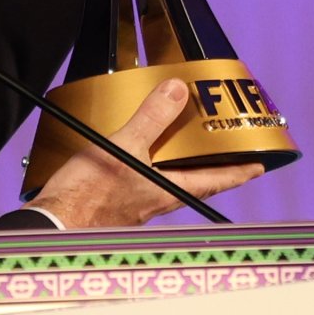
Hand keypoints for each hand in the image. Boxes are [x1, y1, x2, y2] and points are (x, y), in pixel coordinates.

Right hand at [27, 78, 263, 227]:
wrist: (55, 222)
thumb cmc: (89, 195)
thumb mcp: (125, 146)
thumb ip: (151, 118)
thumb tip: (177, 92)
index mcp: (168, 190)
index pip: (215, 180)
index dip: (238, 172)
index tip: (258, 166)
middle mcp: (157, 201)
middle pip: (194, 182)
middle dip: (209, 166)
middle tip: (220, 149)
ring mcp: (137, 205)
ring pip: (167, 183)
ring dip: (176, 166)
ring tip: (176, 145)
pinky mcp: (116, 204)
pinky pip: (142, 183)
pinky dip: (146, 168)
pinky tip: (132, 157)